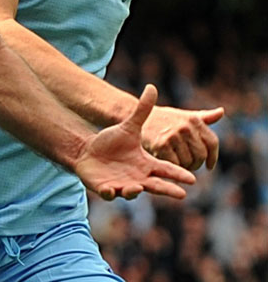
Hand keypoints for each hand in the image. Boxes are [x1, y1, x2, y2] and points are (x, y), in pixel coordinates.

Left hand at [75, 84, 196, 200]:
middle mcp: (138, 177)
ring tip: (136, 188)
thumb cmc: (112, 142)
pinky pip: (108, 193)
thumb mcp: (128, 126)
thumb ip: (142, 111)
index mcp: (146, 164)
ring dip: (134, 191)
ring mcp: (122, 185)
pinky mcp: (105, 188)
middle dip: (167, 190)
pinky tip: (109, 190)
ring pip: (132, 192)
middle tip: (181, 195)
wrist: (88, 151)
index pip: (167, 169)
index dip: (179, 174)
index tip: (193, 178)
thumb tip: (152, 87)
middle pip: (156, 186)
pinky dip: (109, 193)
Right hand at [142, 104, 223, 169]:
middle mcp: (185, 127)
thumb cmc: (162, 118)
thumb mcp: (182, 115)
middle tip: (190, 167)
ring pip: (189, 162)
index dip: (213, 157)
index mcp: (193, 120)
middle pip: (201, 154)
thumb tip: (221, 112)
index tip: (209, 166)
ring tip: (178, 166)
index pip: (212, 142)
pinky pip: (175, 164)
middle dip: (197, 164)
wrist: (134, 115)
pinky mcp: (161, 145)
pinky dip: (173, 170)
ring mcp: (173, 136)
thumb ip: (203, 116)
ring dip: (185, 168)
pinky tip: (168, 168)